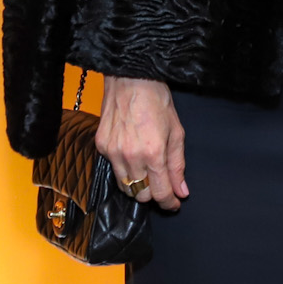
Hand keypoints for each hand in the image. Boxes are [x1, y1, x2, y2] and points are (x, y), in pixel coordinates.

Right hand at [95, 77, 187, 209]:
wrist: (131, 79)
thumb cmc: (157, 101)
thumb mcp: (176, 132)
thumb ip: (178, 165)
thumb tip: (182, 191)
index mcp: (153, 153)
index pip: (160, 193)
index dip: (169, 203)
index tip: (174, 204)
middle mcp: (131, 157)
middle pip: (141, 195)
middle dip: (153, 194)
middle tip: (161, 184)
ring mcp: (112, 152)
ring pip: (125, 186)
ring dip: (137, 185)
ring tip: (147, 170)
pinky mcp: (101, 146)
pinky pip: (113, 169)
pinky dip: (124, 169)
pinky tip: (132, 155)